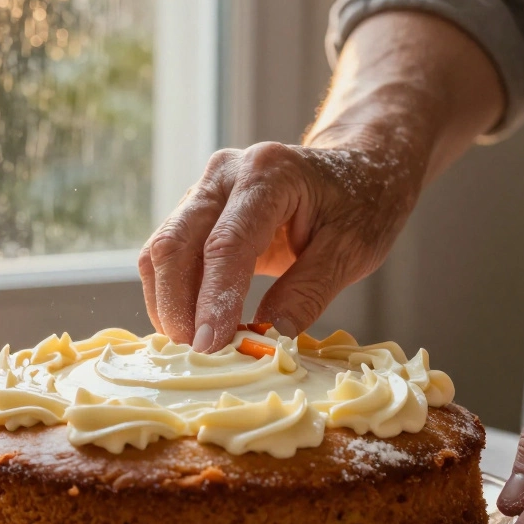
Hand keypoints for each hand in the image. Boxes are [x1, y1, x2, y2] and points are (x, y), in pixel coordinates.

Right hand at [138, 140, 425, 351]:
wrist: (358, 168)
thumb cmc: (361, 205)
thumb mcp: (352, 251)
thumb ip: (308, 292)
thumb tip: (270, 336)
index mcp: (269, 174)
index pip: (225, 244)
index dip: (213, 299)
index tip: (209, 346)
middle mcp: (225, 173)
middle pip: (175, 243)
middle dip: (177, 305)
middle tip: (195, 355)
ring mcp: (205, 188)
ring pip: (162, 249)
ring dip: (169, 302)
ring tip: (193, 345)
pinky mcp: (196, 209)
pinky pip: (170, 253)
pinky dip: (174, 293)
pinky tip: (192, 324)